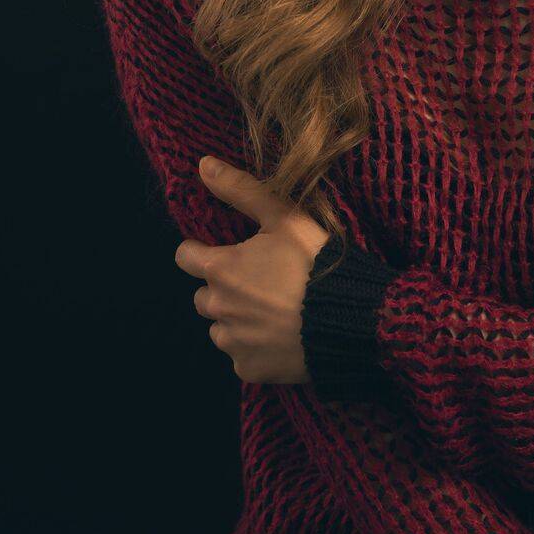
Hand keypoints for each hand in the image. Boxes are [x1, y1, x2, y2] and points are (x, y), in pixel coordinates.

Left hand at [173, 155, 330, 385]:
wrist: (349, 318)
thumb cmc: (315, 262)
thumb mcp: (284, 216)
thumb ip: (241, 190)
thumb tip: (203, 164)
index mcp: (221, 269)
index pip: (184, 257)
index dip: (201, 251)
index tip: (227, 251)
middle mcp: (218, 308)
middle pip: (203, 295)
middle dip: (223, 287)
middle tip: (259, 281)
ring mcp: (233, 343)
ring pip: (220, 328)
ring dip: (236, 319)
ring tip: (272, 310)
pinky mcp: (250, 370)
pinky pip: (241, 357)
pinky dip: (254, 347)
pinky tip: (281, 336)